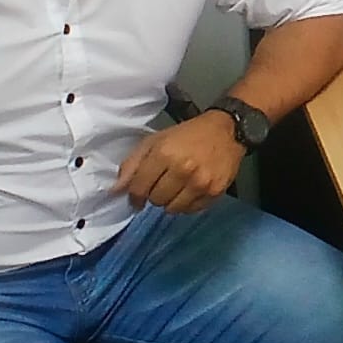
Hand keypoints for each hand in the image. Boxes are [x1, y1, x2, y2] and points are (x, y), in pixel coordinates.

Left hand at [114, 111, 244, 213]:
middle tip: (163, 182)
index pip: (139, 188)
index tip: (136, 196)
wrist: (227, 131)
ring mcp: (200, 183)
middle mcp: (182, 170)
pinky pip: (191, 211)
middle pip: (155, 200)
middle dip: (154, 194)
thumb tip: (115, 190)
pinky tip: (191, 189)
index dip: (134, 195)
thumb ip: (132, 165)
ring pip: (172, 209)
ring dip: (170, 201)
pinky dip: (187, 204)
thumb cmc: (188, 135)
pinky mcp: (214, 192)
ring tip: (177, 186)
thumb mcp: (155, 141)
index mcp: (164, 154)